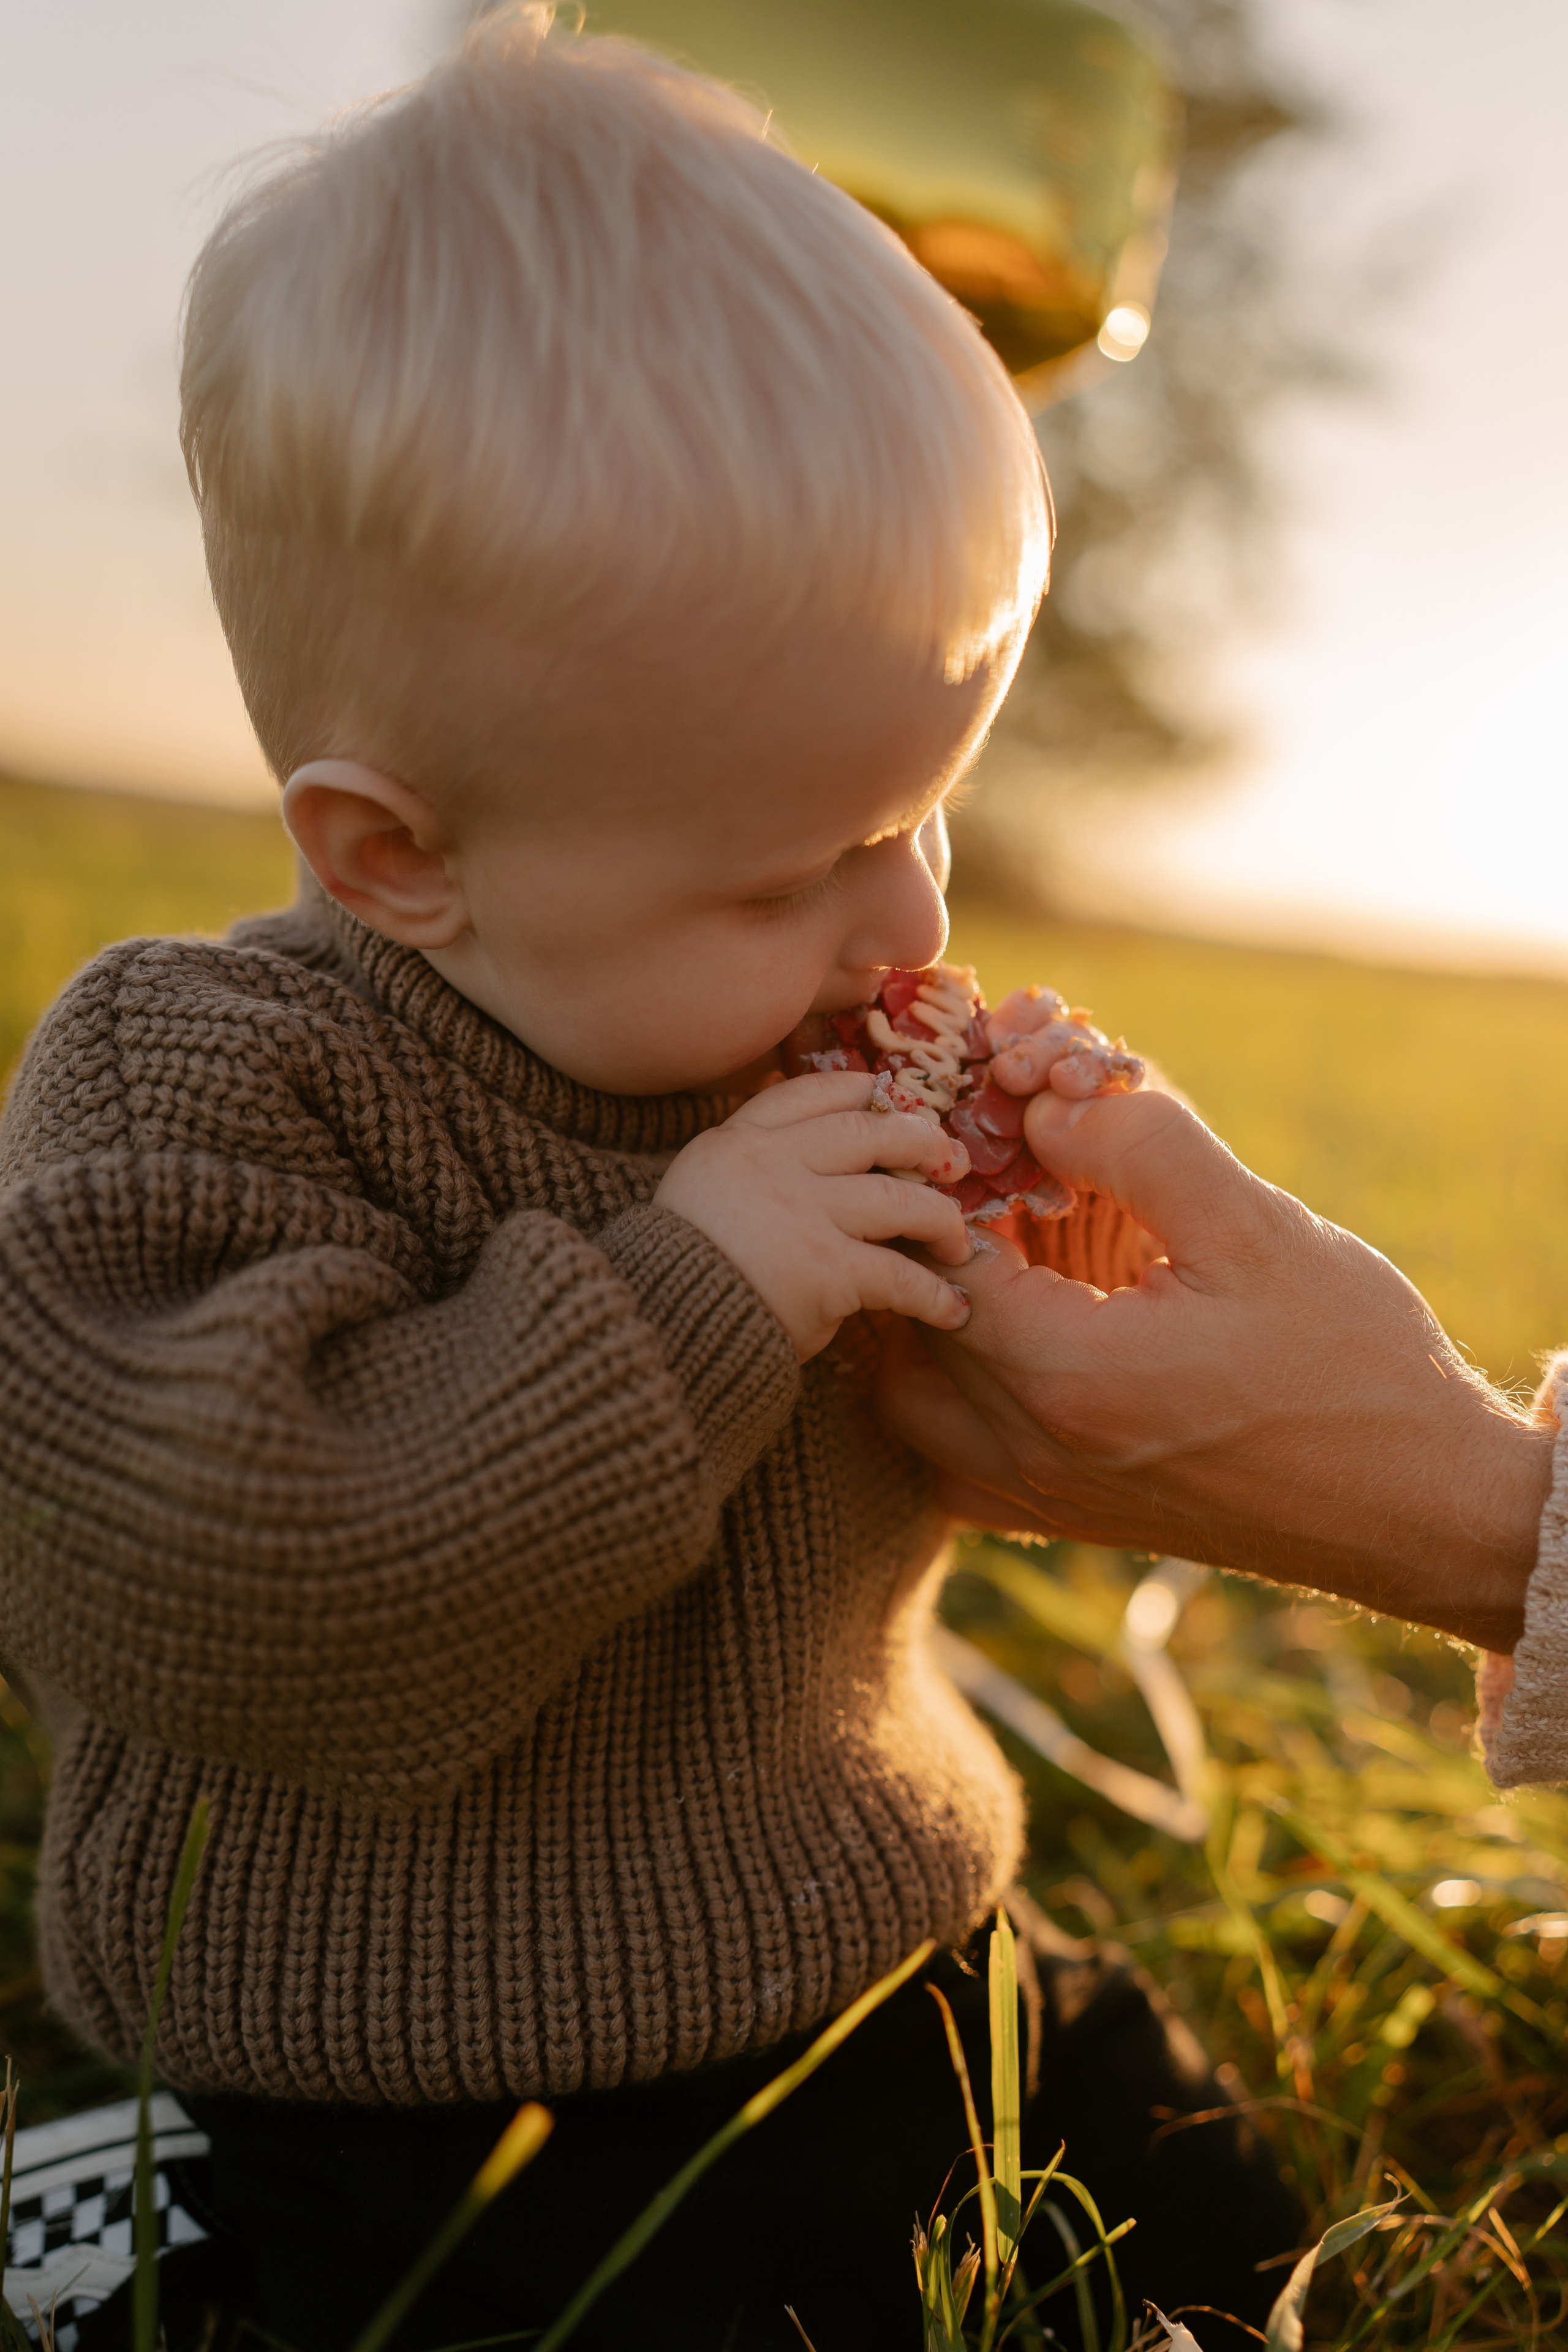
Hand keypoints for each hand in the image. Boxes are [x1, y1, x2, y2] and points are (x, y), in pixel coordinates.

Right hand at [655, 1069, 973, 1360]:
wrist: (658, 1330)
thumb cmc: (678, 1276)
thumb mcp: (698, 1195)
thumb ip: (747, 1173)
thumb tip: (812, 1162)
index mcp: (735, 1144)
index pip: (808, 1095)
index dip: (856, 1091)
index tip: (886, 1096)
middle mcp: (772, 1165)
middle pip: (869, 1132)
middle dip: (920, 1141)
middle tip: (948, 1161)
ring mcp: (803, 1214)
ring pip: (900, 1199)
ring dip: (941, 1220)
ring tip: (958, 1242)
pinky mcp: (828, 1269)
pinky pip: (901, 1276)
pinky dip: (935, 1294)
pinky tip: (952, 1309)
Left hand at [876, 1087, 1553, 1651]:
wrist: (1417, 1502)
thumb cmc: (1352, 1362)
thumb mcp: (1256, 1228)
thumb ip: (1143, 1146)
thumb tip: (1045, 1097)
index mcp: (1068, 1375)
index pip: (935, 1257)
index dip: (946, 1174)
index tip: (983, 1123)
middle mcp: (1031, 1451)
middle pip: (907, 1325)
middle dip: (929, 1236)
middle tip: (977, 1175)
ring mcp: (1040, 1498)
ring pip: (907, 1401)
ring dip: (923, 1317)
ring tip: (984, 1251)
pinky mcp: (1062, 1521)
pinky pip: (947, 1461)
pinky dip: (946, 1392)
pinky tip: (1004, 1335)